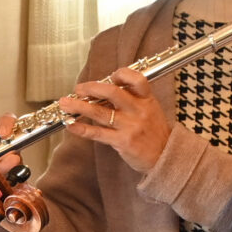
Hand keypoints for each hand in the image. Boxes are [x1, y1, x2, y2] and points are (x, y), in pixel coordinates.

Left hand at [56, 66, 172, 173]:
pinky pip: (98, 133)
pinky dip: (82, 129)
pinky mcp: (122, 142)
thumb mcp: (150, 110)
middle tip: (78, 89)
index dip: (121, 74)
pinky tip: (71, 125)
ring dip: (79, 106)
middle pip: (112, 93)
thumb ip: (131, 99)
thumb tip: (103, 91)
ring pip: (100, 112)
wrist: (166, 156)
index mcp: (147, 100)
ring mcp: (130, 126)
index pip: (136, 79)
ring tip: (64, 103)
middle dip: (91, 88)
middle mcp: (138, 110)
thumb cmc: (154, 132)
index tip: (109, 77)